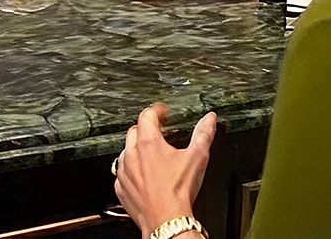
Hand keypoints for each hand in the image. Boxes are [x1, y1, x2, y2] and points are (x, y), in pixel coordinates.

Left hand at [114, 103, 217, 235]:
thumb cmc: (179, 192)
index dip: (157, 110)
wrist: (167, 220)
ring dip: (136, 149)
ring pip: (125, 152)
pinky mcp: (121, 188)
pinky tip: (143, 176)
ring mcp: (124, 172)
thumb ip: (203, 134)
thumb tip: (209, 120)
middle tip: (159, 131)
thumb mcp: (197, 157)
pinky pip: (122, 173)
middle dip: (146, 128)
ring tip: (152, 155)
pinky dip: (131, 171)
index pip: (147, 115)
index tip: (163, 111)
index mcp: (148, 143)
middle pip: (134, 130)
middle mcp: (131, 155)